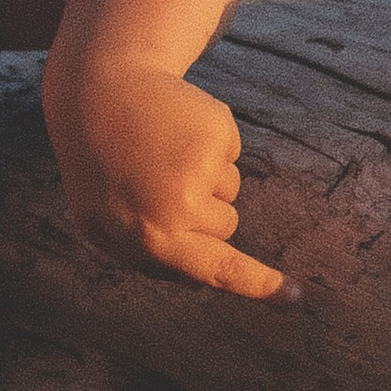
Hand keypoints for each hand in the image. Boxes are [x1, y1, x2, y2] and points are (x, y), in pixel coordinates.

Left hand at [46, 67, 287, 299]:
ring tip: (160, 150)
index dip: (258, 285)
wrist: (96, 92)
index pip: (218, 270)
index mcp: (149, 237)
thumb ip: (145, 258)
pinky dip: (208, 143)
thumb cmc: (97, 166)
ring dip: (205, 175)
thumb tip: (199, 281)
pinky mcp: (217, 131)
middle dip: (206, 210)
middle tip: (159, 179)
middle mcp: (180, 207)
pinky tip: (173, 129)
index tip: (295, 298)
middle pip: (227, 226)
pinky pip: (231, 154)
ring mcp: (202, 166)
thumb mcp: (101, 224)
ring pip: (230, 189)